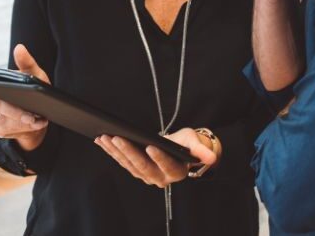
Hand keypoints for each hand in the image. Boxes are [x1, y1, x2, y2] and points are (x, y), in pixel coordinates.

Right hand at [0, 44, 50, 151]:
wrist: (40, 114)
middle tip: (31, 116)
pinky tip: (33, 126)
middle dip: (15, 112)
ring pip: (3, 121)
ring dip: (23, 122)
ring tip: (38, 120)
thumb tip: (19, 48)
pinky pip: (7, 131)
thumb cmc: (34, 90)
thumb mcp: (35, 75)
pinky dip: (23, 129)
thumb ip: (27, 63)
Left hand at [95, 128, 218, 186]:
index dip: (159, 158)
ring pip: (129, 165)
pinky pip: (122, 162)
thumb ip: (202, 150)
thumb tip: (212, 158)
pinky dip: (112, 151)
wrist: (179, 151)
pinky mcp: (136, 171)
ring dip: (115, 151)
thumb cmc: (188, 144)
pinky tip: (102, 140)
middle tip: (117, 137)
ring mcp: (146, 176)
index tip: (150, 146)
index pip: (167, 166)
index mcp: (176, 172)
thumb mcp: (196, 142)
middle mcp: (160, 178)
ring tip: (105, 137)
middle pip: (142, 166)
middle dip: (128, 151)